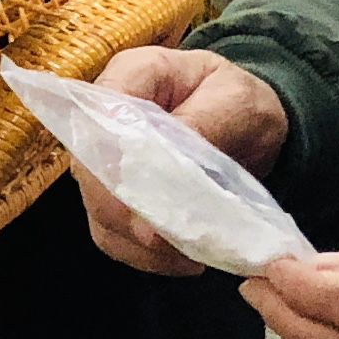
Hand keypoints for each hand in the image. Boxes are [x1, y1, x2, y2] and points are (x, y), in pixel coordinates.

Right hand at [80, 49, 289, 275]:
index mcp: (129, 78)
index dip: (113, 167)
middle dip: (128, 215)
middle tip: (171, 242)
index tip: (149, 205)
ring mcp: (104, 163)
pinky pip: (114, 236)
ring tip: (187, 256)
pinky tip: (181, 260)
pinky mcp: (115, 199)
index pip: (96, 121)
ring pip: (98, 212)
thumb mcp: (237, 101)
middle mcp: (102, 121)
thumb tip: (167, 167)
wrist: (249, 121)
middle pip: (90, 175)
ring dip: (138, 243)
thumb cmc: (241, 101)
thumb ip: (204, 124)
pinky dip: (144, 256)